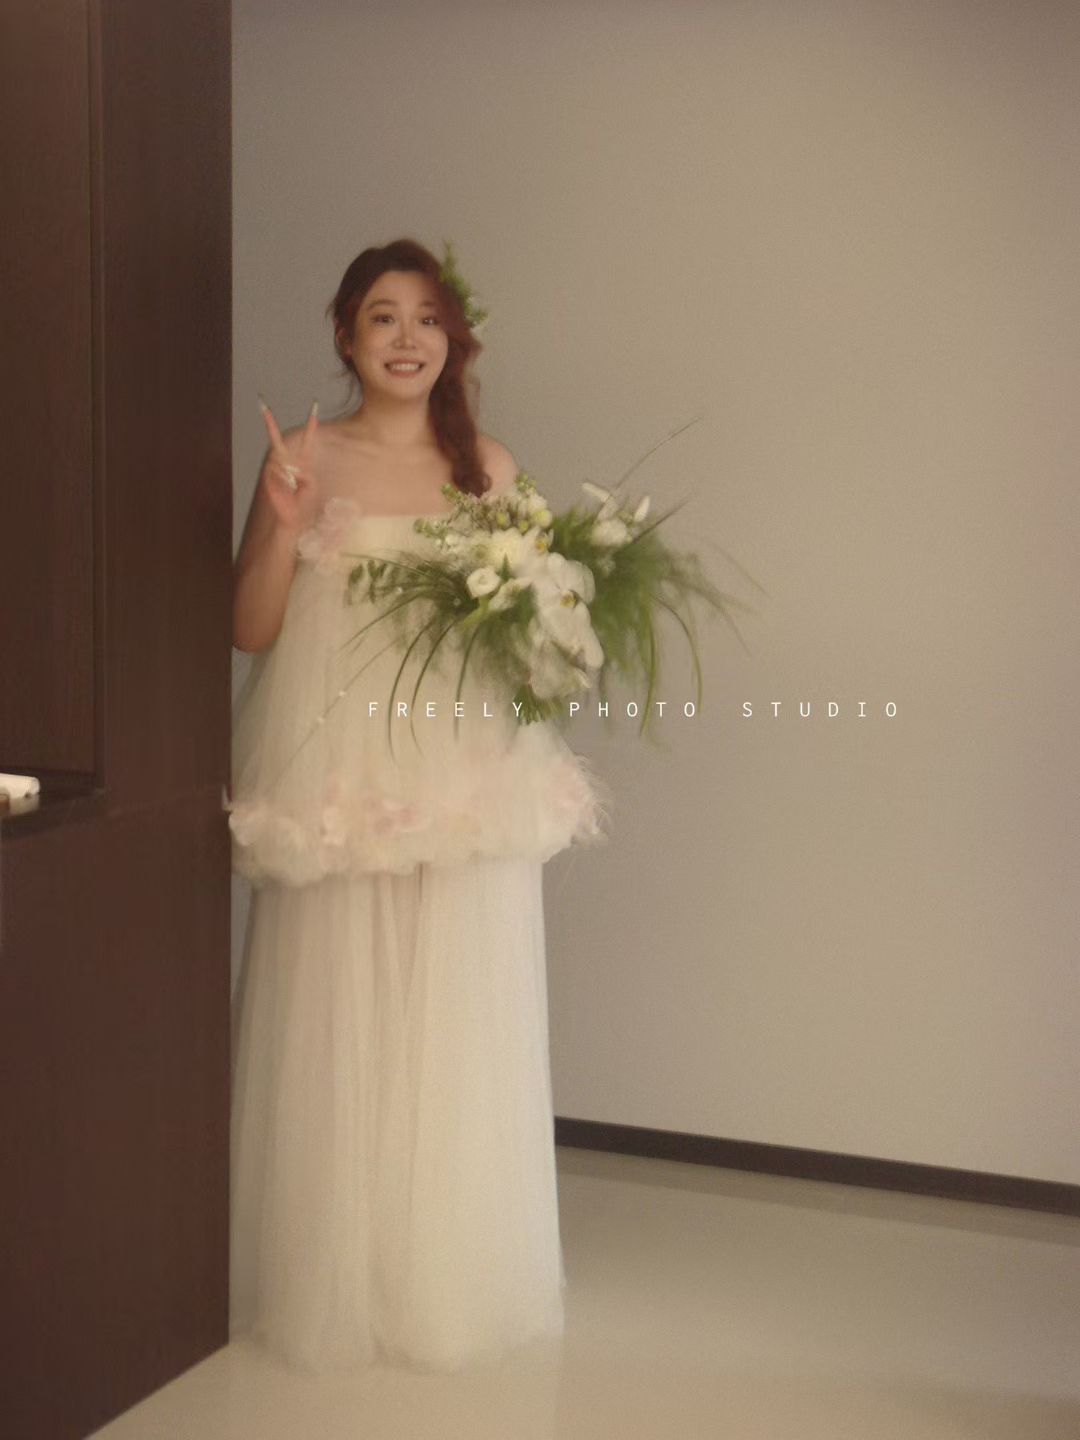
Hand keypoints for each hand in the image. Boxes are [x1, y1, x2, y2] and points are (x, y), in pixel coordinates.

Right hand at [259, 396, 320, 532]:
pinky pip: (275, 470)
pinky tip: (286, 485)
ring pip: (280, 459)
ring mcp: (276, 469)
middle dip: (270, 424)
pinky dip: (282, 477)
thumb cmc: (304, 503)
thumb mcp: (311, 485)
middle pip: (278, 441)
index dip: (311, 428)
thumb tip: (291, 464)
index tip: (314, 411)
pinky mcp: (269, 476)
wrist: (292, 517)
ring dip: (288, 472)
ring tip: (293, 485)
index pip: (308, 442)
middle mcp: (288, 463)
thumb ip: (306, 472)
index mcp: (303, 463)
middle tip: (264, 407)